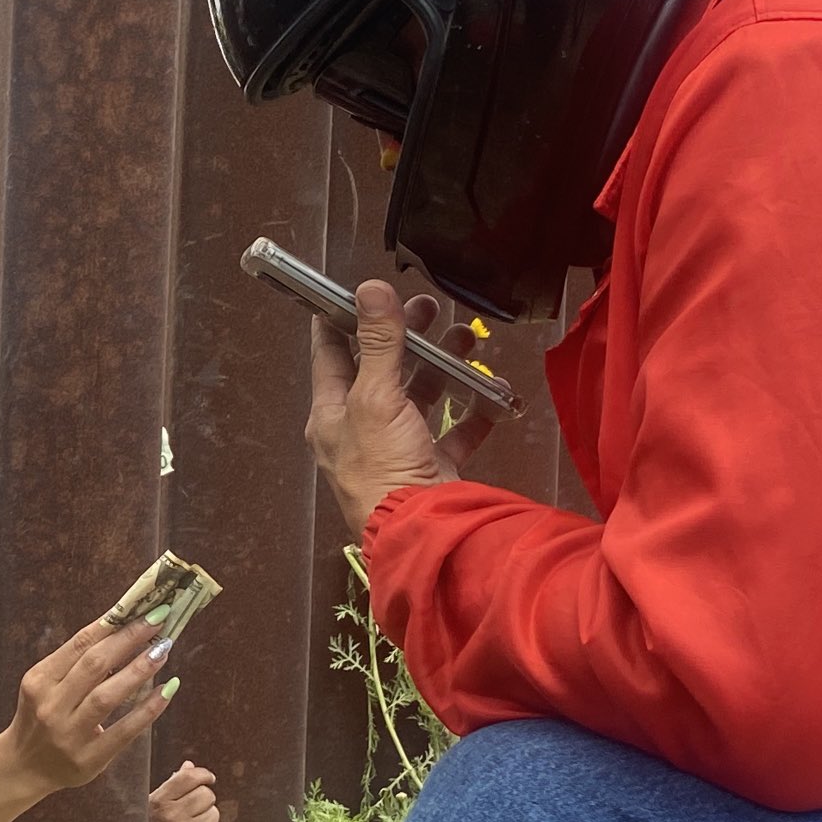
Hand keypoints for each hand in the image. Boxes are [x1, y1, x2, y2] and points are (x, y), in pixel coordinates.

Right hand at [3, 617, 179, 793]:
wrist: (23, 767)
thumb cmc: (40, 716)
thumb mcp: (45, 685)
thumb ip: (74, 662)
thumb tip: (121, 629)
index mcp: (39, 680)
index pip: (78, 645)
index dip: (111, 624)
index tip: (140, 608)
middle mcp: (51, 705)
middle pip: (94, 665)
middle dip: (129, 640)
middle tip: (158, 620)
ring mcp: (69, 735)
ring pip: (107, 696)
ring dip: (139, 670)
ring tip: (163, 649)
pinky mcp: (88, 760)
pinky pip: (124, 731)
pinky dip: (147, 710)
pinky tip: (166, 690)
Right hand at [147, 761, 220, 821]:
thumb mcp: (152, 804)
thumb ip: (172, 784)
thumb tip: (190, 766)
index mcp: (160, 802)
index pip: (190, 778)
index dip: (203, 775)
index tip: (208, 778)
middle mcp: (174, 819)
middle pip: (207, 794)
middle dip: (204, 797)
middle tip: (194, 805)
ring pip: (214, 813)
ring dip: (207, 816)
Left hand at [307, 280, 493, 539]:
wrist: (422, 533)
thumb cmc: (384, 467)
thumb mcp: (376, 398)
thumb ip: (377, 344)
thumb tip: (370, 288)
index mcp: (330, 414)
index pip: (330, 354)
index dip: (343, 319)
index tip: (362, 290)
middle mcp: (358, 430)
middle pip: (381, 371)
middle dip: (406, 337)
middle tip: (430, 307)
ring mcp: (396, 450)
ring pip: (419, 396)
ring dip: (443, 366)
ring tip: (467, 336)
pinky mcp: (431, 468)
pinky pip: (452, 432)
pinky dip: (472, 410)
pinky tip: (492, 390)